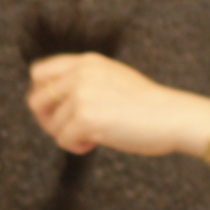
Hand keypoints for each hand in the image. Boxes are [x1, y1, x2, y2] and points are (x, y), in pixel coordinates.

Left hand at [26, 52, 209, 159]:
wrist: (173, 116)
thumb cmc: (146, 105)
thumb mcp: (111, 78)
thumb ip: (82, 80)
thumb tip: (47, 97)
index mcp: (86, 62)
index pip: (39, 73)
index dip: (42, 95)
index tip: (55, 110)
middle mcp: (81, 74)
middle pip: (36, 100)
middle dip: (48, 120)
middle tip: (69, 130)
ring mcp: (82, 94)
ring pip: (53, 125)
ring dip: (70, 136)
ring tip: (98, 134)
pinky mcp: (86, 117)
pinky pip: (63, 140)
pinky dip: (77, 147)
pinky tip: (97, 142)